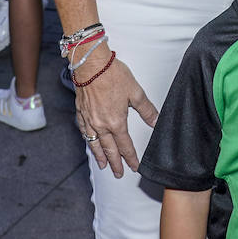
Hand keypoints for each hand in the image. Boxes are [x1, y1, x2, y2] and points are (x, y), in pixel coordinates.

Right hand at [72, 47, 158, 177]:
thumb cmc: (112, 74)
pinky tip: (90, 142)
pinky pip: (85, 132)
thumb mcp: (135, 92)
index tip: (135, 167)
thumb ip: (146, 109)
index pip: (125, 146)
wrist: (91, 64)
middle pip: (109, 149)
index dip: (131, 158)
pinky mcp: (81, 112)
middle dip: (115, 163)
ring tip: (103, 166)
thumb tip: (156, 122)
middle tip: (119, 174)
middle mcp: (101, 125)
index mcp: (116, 122)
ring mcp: (89, 120)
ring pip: (95, 143)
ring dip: (100, 156)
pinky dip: (88, 140)